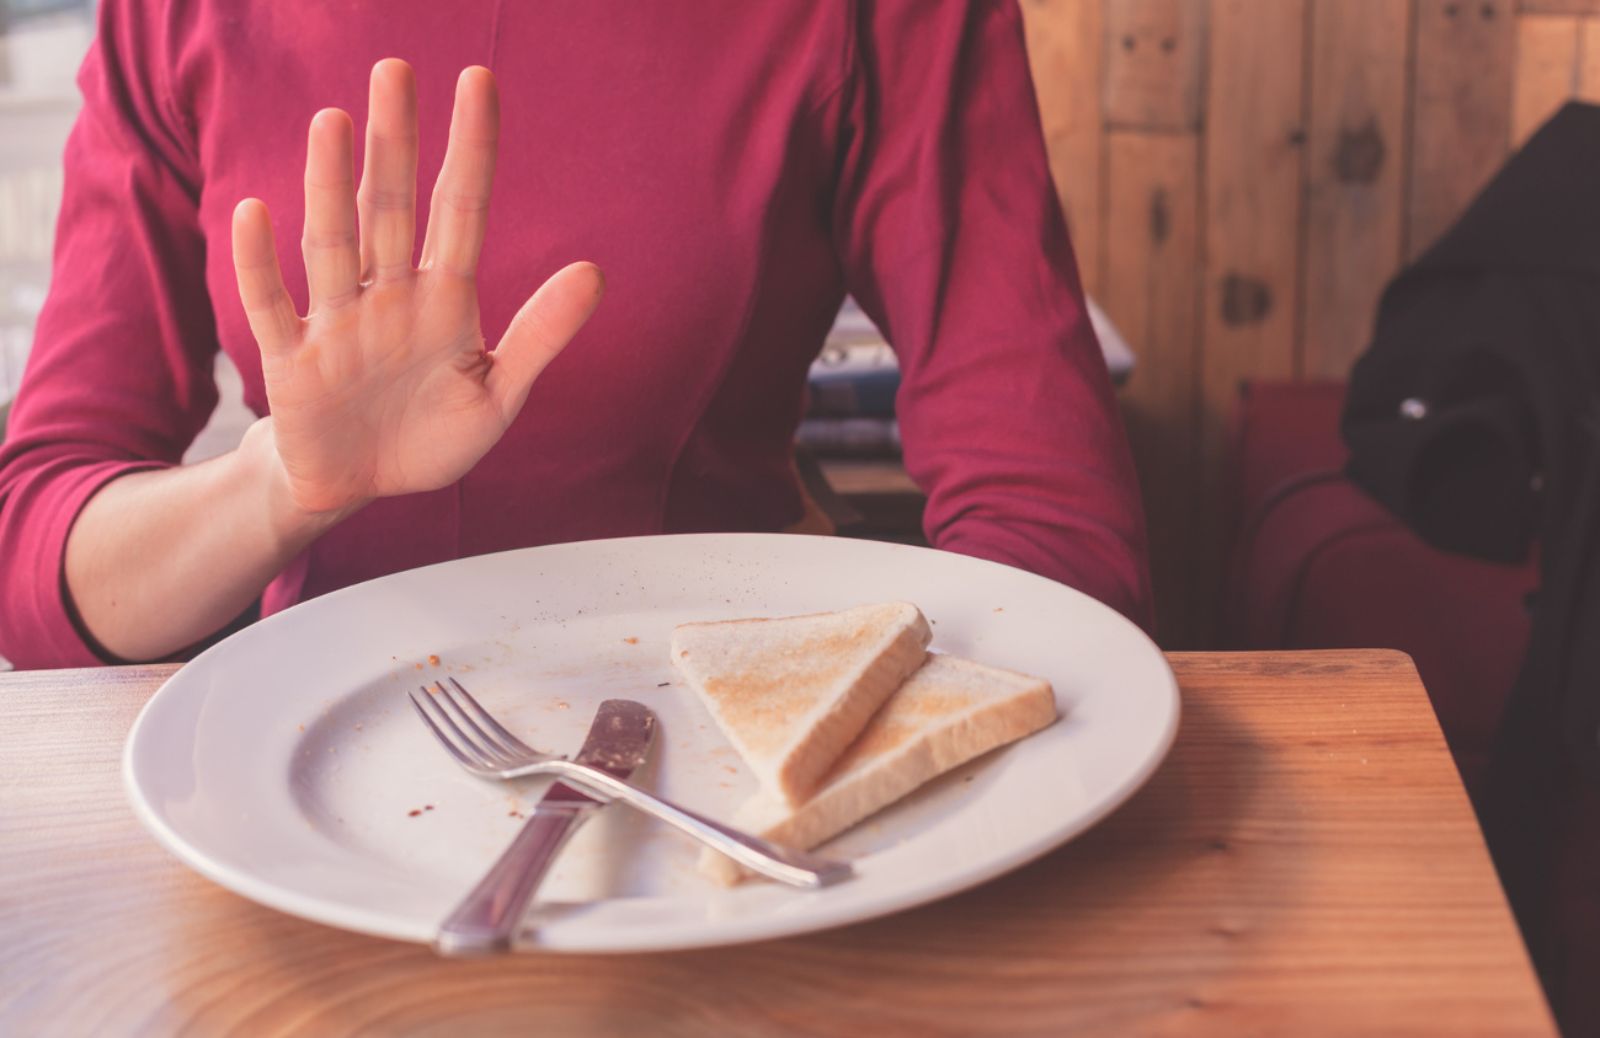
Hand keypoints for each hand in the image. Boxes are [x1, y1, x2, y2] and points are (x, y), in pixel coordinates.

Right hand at [229, 59, 602, 516]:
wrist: (362, 485)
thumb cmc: (432, 434)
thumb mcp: (497, 392)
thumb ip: (541, 335)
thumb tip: (595, 271)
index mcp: (445, 300)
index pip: (462, 210)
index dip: (472, 150)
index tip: (478, 81)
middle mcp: (389, 297)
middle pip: (392, 209)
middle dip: (394, 144)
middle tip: (396, 70)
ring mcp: (337, 324)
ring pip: (333, 245)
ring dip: (331, 187)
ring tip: (333, 122)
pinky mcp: (291, 362)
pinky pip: (272, 307)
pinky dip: (260, 265)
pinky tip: (257, 212)